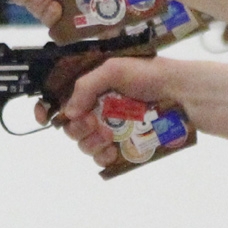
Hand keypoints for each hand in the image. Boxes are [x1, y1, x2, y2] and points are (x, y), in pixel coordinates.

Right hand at [42, 57, 188, 164]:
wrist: (182, 94)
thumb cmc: (151, 75)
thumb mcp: (114, 69)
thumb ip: (87, 86)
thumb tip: (68, 111)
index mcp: (92, 85)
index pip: (59, 98)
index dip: (47, 108)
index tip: (45, 117)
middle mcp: (96, 107)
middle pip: (69, 125)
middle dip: (76, 126)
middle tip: (92, 122)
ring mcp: (109, 127)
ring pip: (83, 143)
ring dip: (90, 142)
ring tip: (107, 136)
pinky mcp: (122, 144)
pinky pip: (101, 157)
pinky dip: (102, 156)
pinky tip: (111, 151)